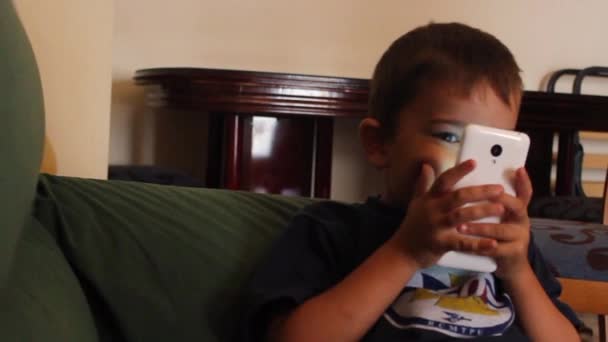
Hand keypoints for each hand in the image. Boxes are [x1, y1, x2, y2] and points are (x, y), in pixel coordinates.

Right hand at [388, 160, 504, 268]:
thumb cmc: (412, 226)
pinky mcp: (441, 244)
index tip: (474, 162)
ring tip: (501, 208)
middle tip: (499, 189)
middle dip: (480, 192)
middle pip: (458, 196)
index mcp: (429, 199)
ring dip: (482, 211)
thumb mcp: (416, 203)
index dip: (459, 170)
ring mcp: (437, 227)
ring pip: (462, 216)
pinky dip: (478, 244)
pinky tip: (493, 243)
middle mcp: (433, 210)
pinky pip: (462, 243)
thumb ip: (423, 184)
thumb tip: (426, 166)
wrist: (403, 251)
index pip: (444, 180)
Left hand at [457, 167, 532, 279]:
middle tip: (478, 197)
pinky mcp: (513, 253)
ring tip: (460, 226)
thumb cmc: (500, 235)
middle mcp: (522, 220)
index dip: (524, 181)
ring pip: (500, 229)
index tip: (518, 169)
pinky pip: (494, 249)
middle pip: (516, 206)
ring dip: (479, 228)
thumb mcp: (499, 216)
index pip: (525, 192)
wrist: (511, 265)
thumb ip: (490, 201)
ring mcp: (520, 237)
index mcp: (518, 209)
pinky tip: (464, 244)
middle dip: (498, 200)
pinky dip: (478, 246)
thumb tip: (473, 181)